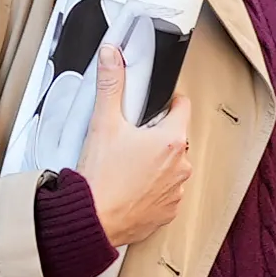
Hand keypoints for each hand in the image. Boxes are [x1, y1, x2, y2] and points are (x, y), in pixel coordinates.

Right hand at [73, 40, 192, 250]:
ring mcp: (176, 191)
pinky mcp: (168, 213)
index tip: (153, 107)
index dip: (167, 102)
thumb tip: (111, 55)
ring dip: (155, 164)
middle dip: (156, 136)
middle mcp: (181, 166)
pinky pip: (165, 193)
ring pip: (171, 166)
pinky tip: (129, 187)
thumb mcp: (104, 123)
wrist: (93, 221)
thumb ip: (111, 85)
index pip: (182, 107)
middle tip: (129, 139)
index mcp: (172, 140)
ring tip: (127, 166)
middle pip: (175, 138)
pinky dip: (151, 189)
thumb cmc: (101, 178)